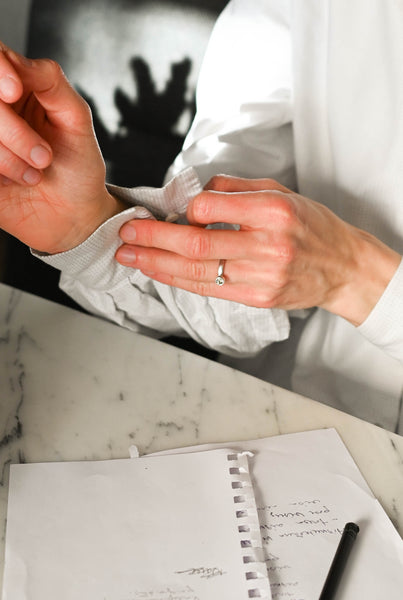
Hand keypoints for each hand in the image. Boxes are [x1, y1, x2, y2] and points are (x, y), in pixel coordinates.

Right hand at [0, 43, 123, 253]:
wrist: (75, 217)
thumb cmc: (78, 169)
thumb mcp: (77, 120)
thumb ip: (51, 83)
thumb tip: (16, 61)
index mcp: (17, 88)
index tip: (14, 91)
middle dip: (13, 131)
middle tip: (44, 158)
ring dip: (9, 158)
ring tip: (35, 175)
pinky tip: (14, 183)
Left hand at [116, 174, 400, 325]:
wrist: (342, 266)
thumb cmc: (311, 225)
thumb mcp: (282, 191)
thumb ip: (236, 189)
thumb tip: (195, 194)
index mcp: (273, 210)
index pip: (212, 208)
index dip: (185, 209)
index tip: (171, 209)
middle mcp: (267, 245)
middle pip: (197, 244)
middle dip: (155, 238)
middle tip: (126, 232)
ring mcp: (262, 276)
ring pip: (198, 271)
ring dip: (157, 263)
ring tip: (129, 255)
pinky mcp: (257, 298)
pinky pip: (210, 289)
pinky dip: (178, 280)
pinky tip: (157, 271)